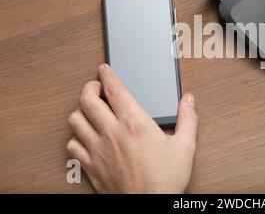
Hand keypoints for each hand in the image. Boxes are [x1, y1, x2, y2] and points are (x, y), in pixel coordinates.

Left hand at [66, 64, 197, 193]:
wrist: (149, 205)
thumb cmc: (165, 179)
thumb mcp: (185, 146)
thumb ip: (188, 118)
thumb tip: (188, 100)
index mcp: (134, 123)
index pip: (114, 89)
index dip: (107, 74)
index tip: (104, 69)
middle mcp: (112, 133)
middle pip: (87, 99)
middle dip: (89, 87)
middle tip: (96, 87)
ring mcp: (97, 150)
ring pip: (75, 120)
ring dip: (81, 110)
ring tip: (91, 110)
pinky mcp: (90, 167)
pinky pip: (72, 145)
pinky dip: (76, 137)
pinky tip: (86, 137)